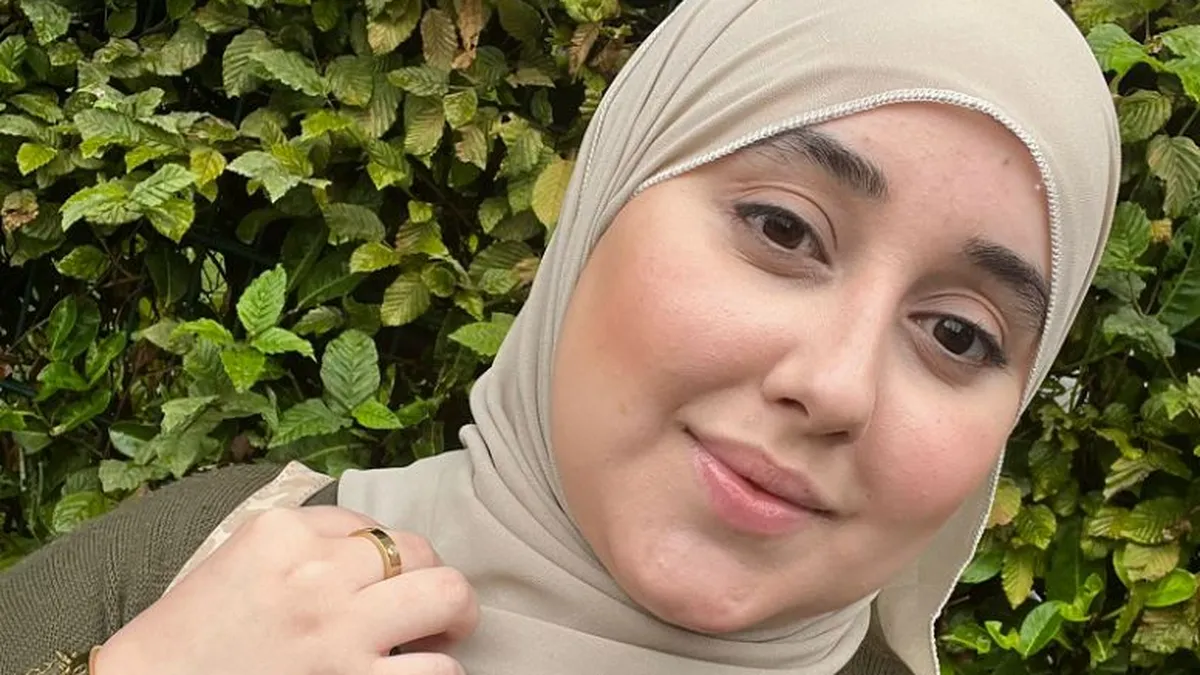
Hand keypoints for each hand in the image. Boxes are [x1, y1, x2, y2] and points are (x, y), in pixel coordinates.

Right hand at [95, 506, 477, 674]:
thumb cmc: (194, 633)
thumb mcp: (241, 558)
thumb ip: (306, 538)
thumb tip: (373, 541)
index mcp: (285, 534)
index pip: (373, 525)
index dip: (386, 557)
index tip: (377, 581)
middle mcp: (318, 575)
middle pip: (423, 551)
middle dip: (434, 576)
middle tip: (431, 604)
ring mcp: (340, 634)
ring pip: (448, 598)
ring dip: (451, 622)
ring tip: (439, 638)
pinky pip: (435, 671)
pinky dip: (438, 671)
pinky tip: (417, 672)